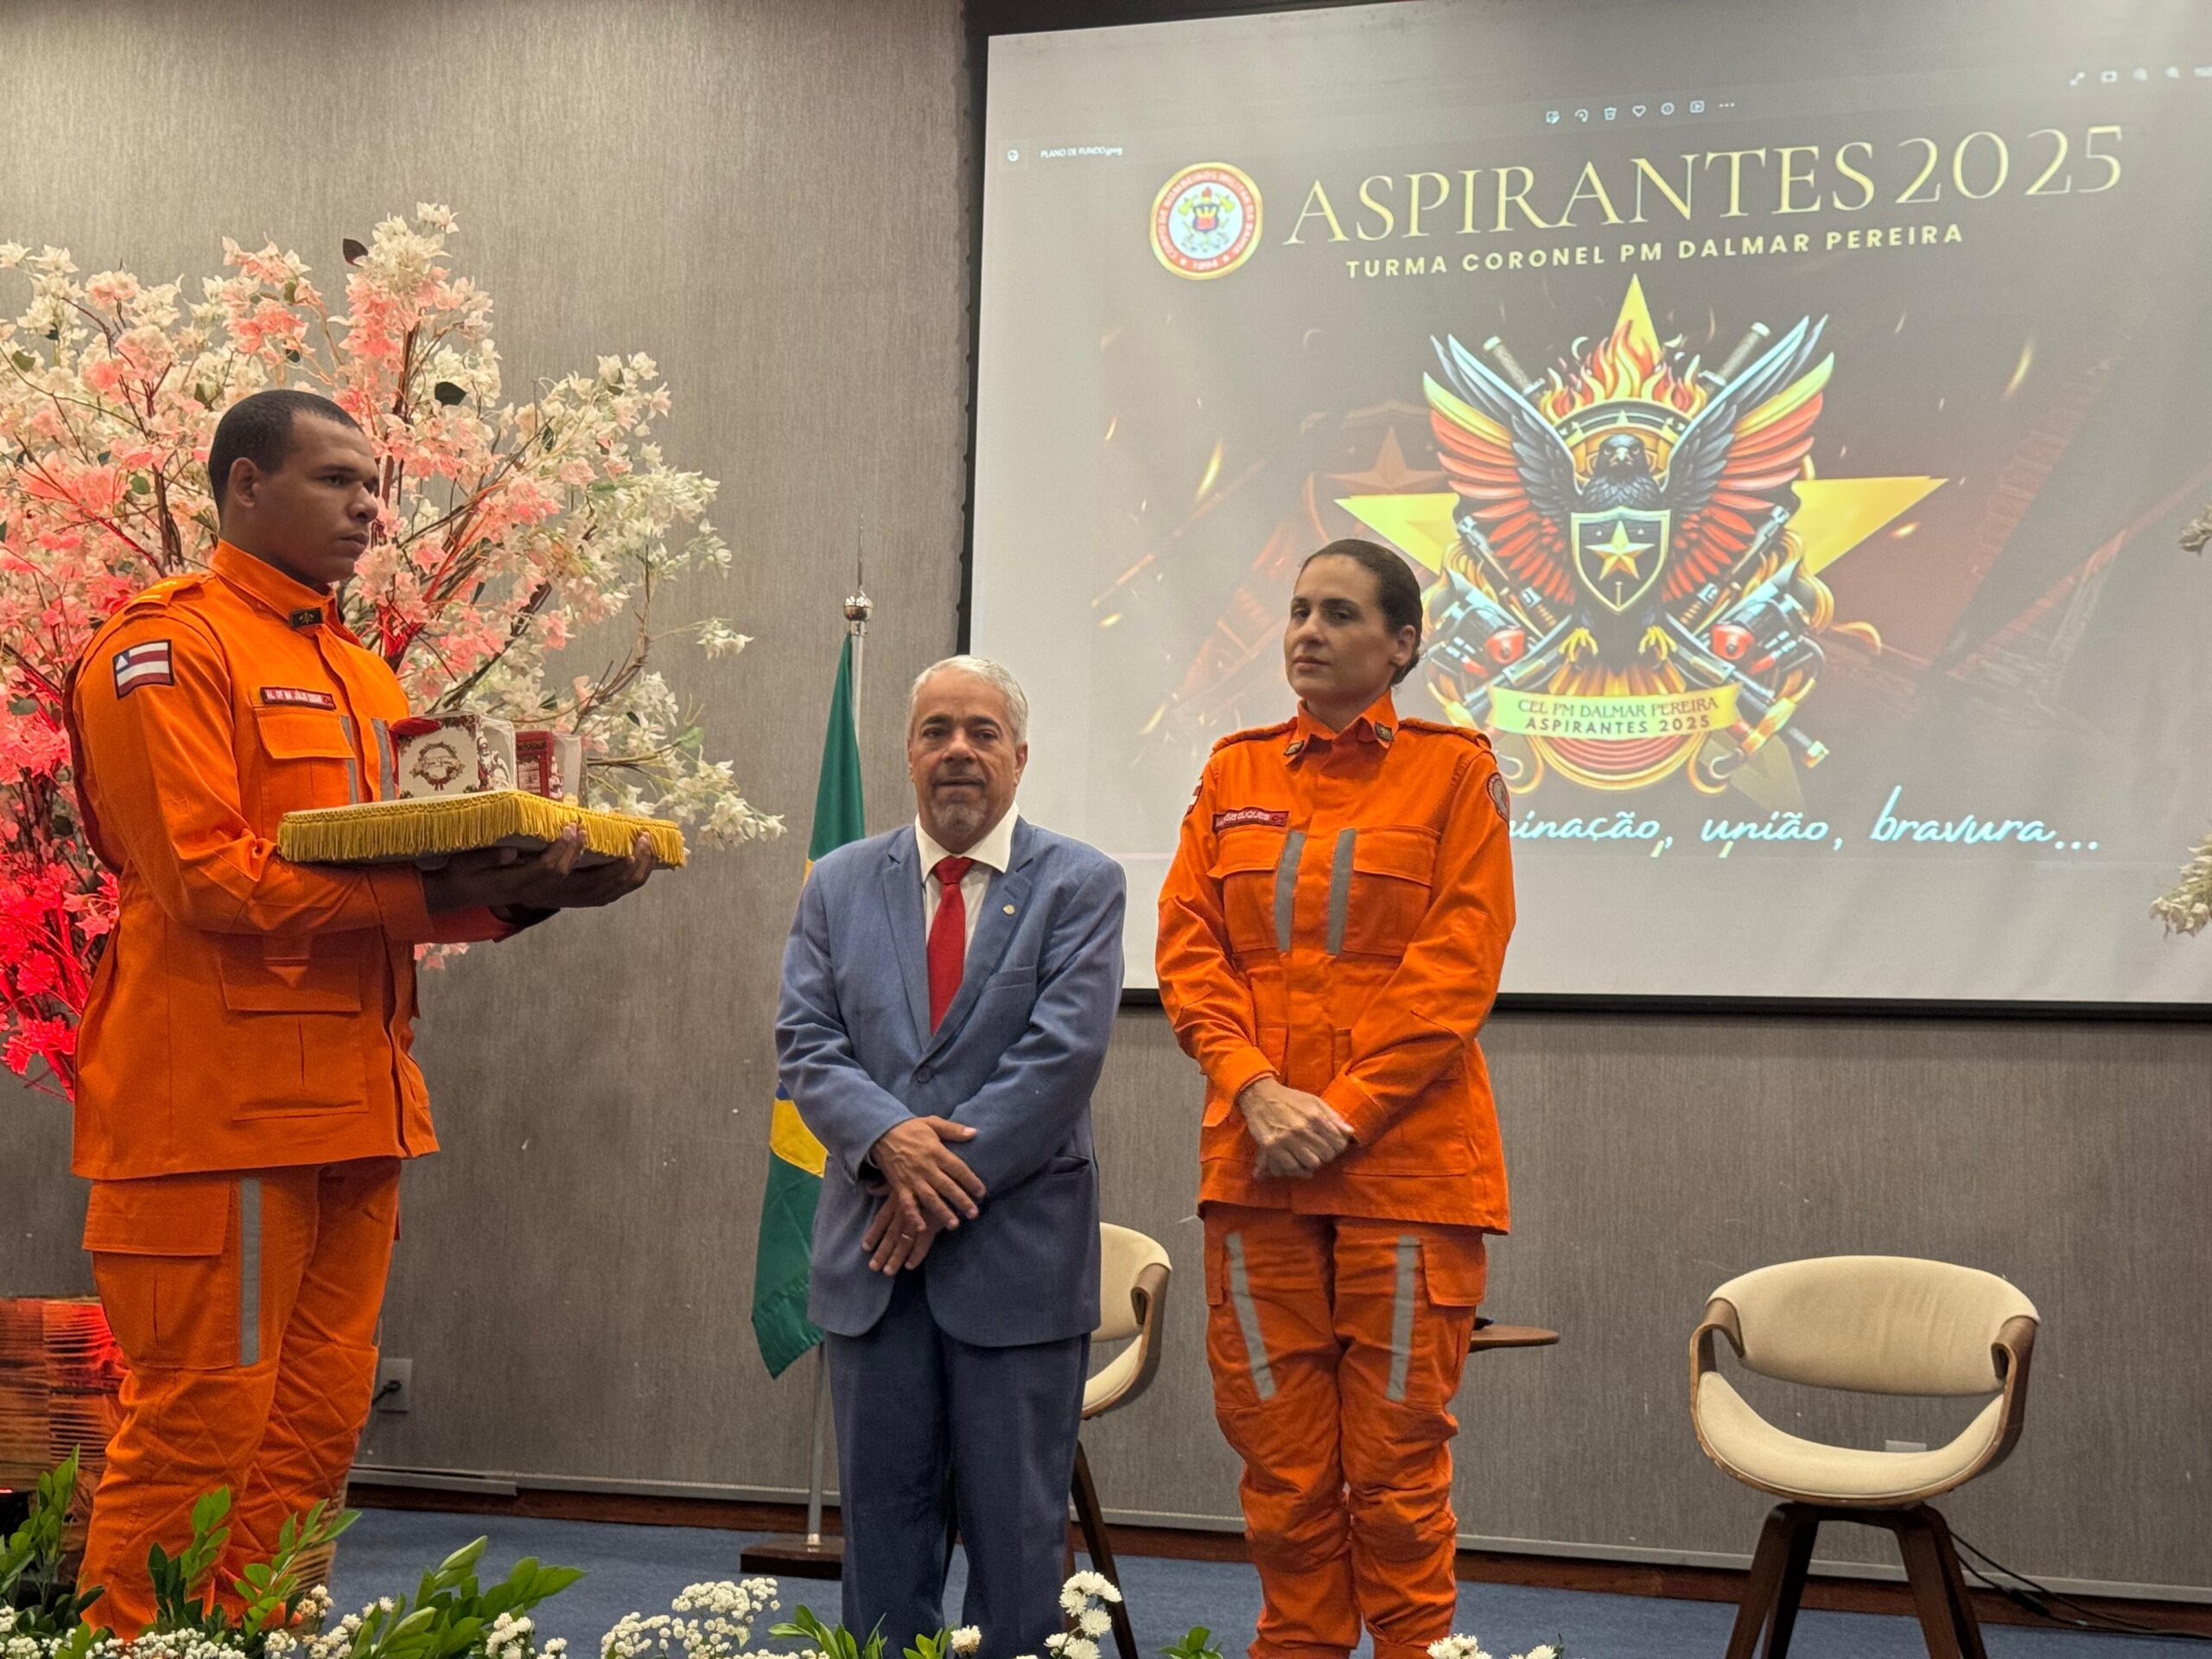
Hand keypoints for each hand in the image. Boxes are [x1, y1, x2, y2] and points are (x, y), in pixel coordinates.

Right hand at [422, 826, 583, 913]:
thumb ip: (487, 857)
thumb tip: (511, 852)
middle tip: (579, 829)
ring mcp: (529, 894)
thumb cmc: (459, 874)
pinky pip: (556, 882)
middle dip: (572, 851)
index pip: (544, 868)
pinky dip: (568, 866)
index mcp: (510, 883)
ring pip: (560, 880)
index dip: (559, 849)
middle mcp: (524, 891)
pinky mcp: (530, 892)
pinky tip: (574, 852)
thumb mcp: (466, 863)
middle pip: (558, 874)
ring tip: (582, 837)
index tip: (567, 829)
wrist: (455, 895)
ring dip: (573, 858)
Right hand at [422, 828, 656, 914]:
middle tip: (640, 838)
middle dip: (620, 866)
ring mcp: (560, 899)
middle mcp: (546, 896)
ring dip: (631, 873)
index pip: (549, 873)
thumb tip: (509, 849)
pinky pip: (605, 893)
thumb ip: (487, 855)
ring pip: (604, 893)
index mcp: (520, 885)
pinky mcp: (570, 897)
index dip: (565, 852)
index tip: (575, 826)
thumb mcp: (468, 859)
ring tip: (648, 846)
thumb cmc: (470, 868)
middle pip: (591, 889)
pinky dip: (626, 879)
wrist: (469, 893)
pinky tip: (642, 859)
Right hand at [864, 1117, 984, 1272]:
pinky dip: (913, 1215)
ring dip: (942, 1212)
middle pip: (946, 1186)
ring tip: (954, 1225)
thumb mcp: (932, 1123)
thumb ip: (953, 1130)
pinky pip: (906, 1203)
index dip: (971, 1181)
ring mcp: (911, 1178)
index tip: (982, 1192)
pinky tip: (921, 1228)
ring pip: (929, 1198)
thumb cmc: (910, 1128)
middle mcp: (925, 1166)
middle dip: (961, 1201)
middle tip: (974, 1214)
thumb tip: (974, 1133)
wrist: (881, 1133)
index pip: (957, 1168)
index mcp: (935, 1151)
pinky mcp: (899, 1186)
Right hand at [1237, 1077, 1354, 1178]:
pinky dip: (1297, 1167)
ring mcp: (1286, 1139)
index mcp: (1315, 1116)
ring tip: (1309, 1155)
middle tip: (1320, 1150)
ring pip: (1311, 1163)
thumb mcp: (1315, 1102)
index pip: (1338, 1143)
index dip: (1338, 1147)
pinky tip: (1297, 1160)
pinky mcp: (1272, 1147)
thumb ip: (1333, 1117)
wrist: (1260, 1096)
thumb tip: (1350, 1132)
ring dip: (1312, 1162)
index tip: (1333, 1145)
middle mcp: (1302, 1128)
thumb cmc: (1290, 1099)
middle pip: (1326, 1155)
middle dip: (1326, 1155)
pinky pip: (1291, 1167)